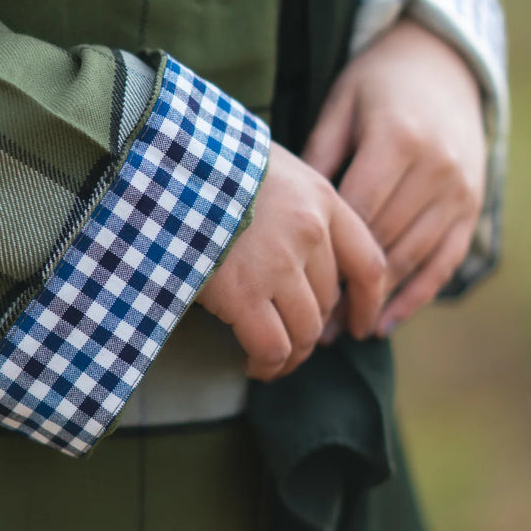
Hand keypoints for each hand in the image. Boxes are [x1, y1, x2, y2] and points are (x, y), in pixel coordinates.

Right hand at [196, 141, 385, 380]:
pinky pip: (272, 347)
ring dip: (291, 356)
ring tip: (270, 362)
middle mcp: (310, 233)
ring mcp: (279, 265)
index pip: (367, 263)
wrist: (162, 164)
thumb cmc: (205, 165)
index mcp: (320, 200)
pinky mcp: (243, 293)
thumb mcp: (266, 168)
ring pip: (305, 332)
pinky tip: (253, 365)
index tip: (361, 326)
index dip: (368, 304)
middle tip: (290, 343)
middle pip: (329, 303)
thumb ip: (292, 205)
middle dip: (312, 331)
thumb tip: (296, 252)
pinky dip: (267, 365)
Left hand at [303, 19, 486, 334]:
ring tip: (337, 331)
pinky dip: (415, 297)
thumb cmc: (377, 84)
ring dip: (376, 300)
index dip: (327, 253)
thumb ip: (320, 156)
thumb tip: (293, 214)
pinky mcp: (473, 207)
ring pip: (413, 257)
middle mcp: (436, 169)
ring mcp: (460, 190)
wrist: (445, 63)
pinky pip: (445, 262)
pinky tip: (383, 323)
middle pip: (384, 241)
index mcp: (399, 140)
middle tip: (308, 325)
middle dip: (346, 286)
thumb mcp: (342, 105)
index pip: (357, 212)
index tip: (295, 286)